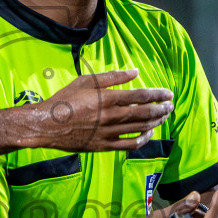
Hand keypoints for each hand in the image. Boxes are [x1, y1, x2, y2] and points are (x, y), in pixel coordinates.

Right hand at [33, 70, 173, 151]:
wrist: (46, 125)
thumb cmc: (64, 100)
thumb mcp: (85, 81)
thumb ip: (112, 77)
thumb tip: (135, 71)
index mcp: (107, 98)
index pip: (140, 95)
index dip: (157, 94)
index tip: (168, 93)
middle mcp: (110, 116)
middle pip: (144, 113)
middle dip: (161, 109)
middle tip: (170, 105)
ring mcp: (108, 133)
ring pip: (140, 128)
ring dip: (156, 122)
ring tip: (164, 116)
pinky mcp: (104, 146)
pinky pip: (130, 145)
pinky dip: (143, 139)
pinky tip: (149, 133)